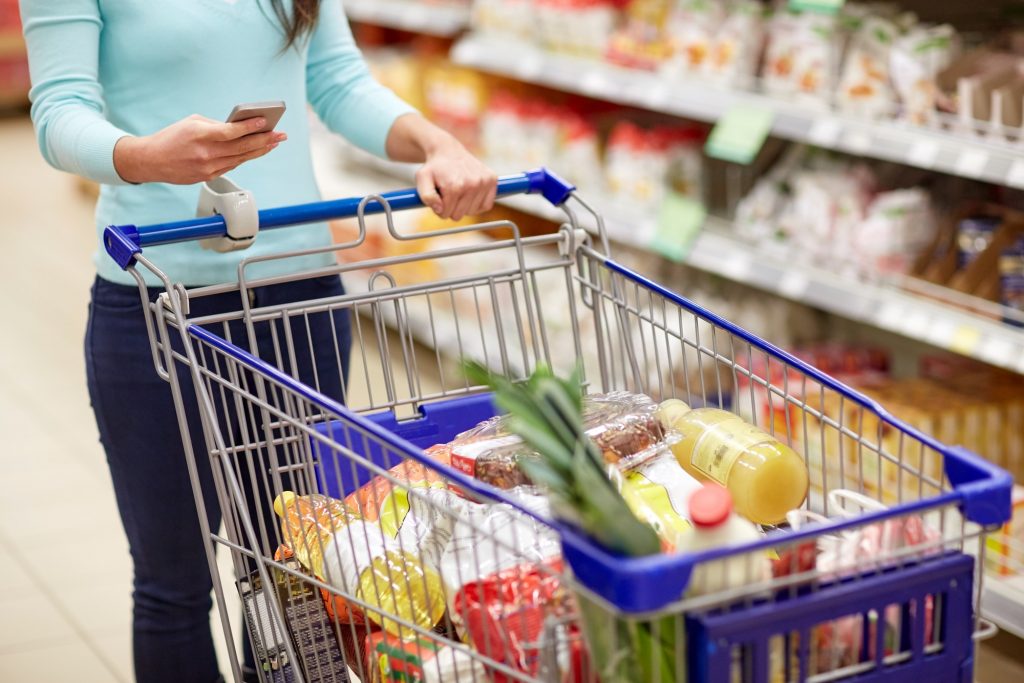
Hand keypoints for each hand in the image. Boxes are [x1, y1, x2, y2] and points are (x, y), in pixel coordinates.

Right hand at [113, 114, 286, 184]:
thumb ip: (216, 125)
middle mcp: (205, 153)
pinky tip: (256, 151)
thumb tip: (239, 128)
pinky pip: (233, 165)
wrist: (151, 161)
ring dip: (260, 150)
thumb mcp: (191, 123)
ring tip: (274, 142)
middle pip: (242, 147)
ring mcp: (208, 167)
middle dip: (265, 140)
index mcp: (199, 135)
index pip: (230, 132)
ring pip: (241, 158)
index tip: (265, 121)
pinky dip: (245, 157)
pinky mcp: (209, 176)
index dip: (250, 127)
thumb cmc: (171, 137)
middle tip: (280, 135)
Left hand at [414, 140, 497, 220]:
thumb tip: (440, 209)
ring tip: (459, 191)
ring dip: (464, 206)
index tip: (438, 197)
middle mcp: (472, 184)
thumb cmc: (434, 167)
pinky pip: (486, 205)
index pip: (446, 213)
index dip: (439, 208)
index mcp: (454, 185)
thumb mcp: (422, 179)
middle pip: (459, 215)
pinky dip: (477, 204)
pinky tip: (470, 195)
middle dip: (451, 207)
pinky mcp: (492, 179)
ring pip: (473, 212)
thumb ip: (426, 196)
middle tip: (448, 194)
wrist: (448, 150)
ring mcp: (484, 181)